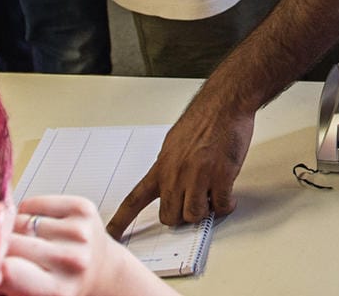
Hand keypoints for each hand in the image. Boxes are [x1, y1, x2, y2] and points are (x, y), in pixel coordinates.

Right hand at [1, 195, 173, 295]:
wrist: (101, 269)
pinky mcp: (83, 207)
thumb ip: (4, 277)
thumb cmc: (58, 284)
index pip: (6, 268)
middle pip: (10, 242)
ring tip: (26, 241)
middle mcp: (72, 260)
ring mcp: (80, 231)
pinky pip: (32, 202)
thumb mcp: (30, 293)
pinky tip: (37, 226)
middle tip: (1, 252)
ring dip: (13, 229)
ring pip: (19, 220)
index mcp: (57, 289)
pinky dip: (26, 212)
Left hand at [107, 93, 254, 237]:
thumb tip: (169, 182)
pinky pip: (220, 205)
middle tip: (192, 205)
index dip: (121, 221)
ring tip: (211, 197)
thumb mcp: (173, 143)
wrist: (224, 105)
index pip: (134, 200)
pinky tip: (227, 197)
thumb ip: (169, 167)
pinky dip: (225, 206)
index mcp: (161, 167)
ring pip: (194, 215)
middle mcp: (176, 175)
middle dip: (181, 216)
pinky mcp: (221, 176)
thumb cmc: (203, 118)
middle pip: (169, 216)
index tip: (111, 233)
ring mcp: (198, 177)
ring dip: (204, 211)